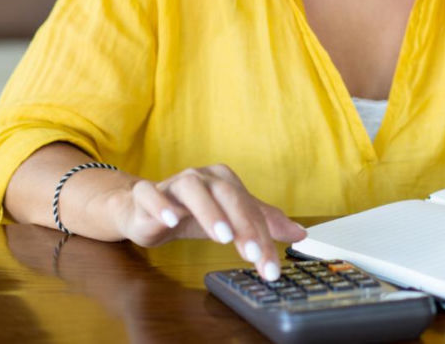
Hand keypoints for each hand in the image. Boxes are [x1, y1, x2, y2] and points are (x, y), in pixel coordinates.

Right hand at [111, 163, 305, 280]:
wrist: (144, 210)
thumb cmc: (190, 213)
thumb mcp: (229, 220)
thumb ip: (262, 223)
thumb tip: (299, 233)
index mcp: (223, 180)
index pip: (248, 207)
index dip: (262, 236)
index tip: (270, 266)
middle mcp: (201, 177)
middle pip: (226, 195)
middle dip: (243, 224)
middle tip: (254, 253)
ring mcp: (172, 183)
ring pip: (192, 189)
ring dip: (209, 211)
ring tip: (222, 236)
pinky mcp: (146, 193)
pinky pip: (151, 193)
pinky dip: (161, 204)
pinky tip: (171, 220)